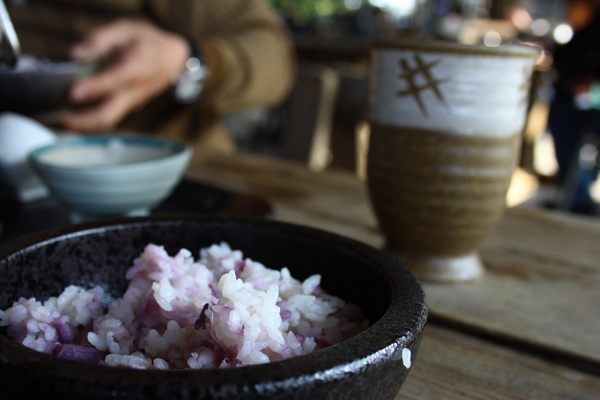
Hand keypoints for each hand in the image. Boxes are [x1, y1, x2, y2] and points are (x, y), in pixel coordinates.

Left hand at [61, 19, 188, 131]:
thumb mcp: (126, 30)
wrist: (173, 60)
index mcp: (136, 67)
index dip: (93, 88)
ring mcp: (130, 102)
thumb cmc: (149, 43)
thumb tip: (76, 53)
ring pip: (107, 121)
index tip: (72, 92)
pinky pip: (108, 118)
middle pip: (109, 114)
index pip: (114, 81)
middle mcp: (133, 90)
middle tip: (59, 119)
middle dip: (83, 121)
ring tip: (58, 122)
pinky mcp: (126, 107)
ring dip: (83, 126)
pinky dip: (88, 122)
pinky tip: (71, 117)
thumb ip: (100, 39)